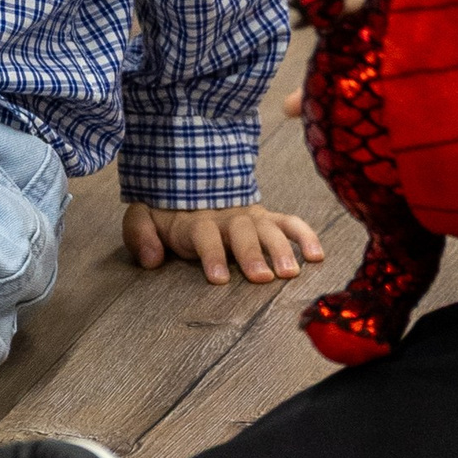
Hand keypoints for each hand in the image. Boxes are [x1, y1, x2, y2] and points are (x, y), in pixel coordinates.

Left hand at [122, 200, 325, 280]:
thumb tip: (152, 258)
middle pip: (242, 231)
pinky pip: (290, 222)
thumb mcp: (142, 217)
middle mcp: (227, 216)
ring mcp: (250, 215)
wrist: (188, 178)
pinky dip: (305, 236)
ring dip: (282, 249)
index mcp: (196, 220)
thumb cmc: (166, 212)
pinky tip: (317, 256)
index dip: (212, 254)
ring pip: (269, 228)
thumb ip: (140, 235)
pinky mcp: (266, 217)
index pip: (204, 235)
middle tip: (263, 278)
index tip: (219, 279)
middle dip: (252, 253)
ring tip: (291, 273)